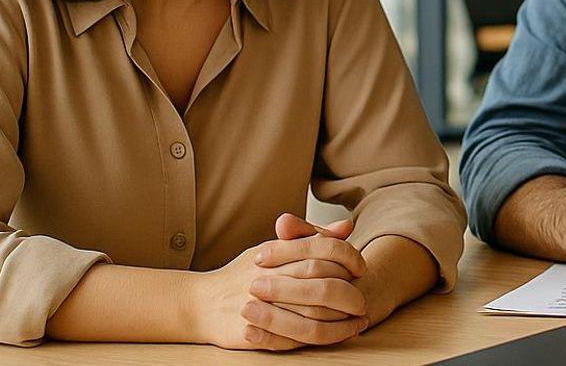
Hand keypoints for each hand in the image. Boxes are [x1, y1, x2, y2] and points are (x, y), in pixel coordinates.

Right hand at [193, 219, 368, 349]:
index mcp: (276, 254)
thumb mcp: (276, 248)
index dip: (349, 258)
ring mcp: (262, 308)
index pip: (323, 250)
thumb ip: (312, 237)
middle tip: (362, 300)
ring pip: (313, 315)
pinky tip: (340, 335)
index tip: (361, 268)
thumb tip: (346, 226)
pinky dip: (324, 338)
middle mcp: (270, 279)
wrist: (202, 302)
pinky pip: (297, 339)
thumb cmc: (245, 273)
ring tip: (359, 320)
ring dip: (342, 321)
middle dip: (349, 294)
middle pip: (322, 284)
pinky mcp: (256, 333)